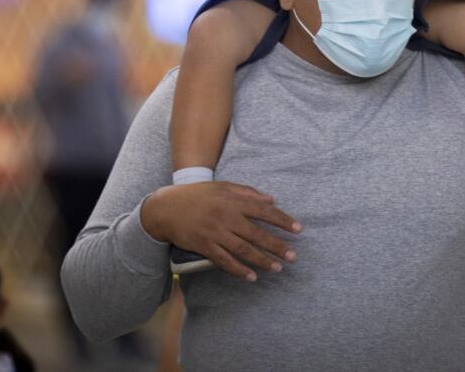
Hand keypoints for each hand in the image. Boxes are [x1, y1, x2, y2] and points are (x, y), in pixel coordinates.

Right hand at [141, 181, 301, 281]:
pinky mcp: (204, 247)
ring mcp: (215, 233)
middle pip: (257, 234)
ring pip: (243, 250)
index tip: (298, 229)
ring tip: (277, 268)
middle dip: (277, 246)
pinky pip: (224, 261)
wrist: (166, 207)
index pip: (264, 212)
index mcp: (233, 201)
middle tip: (293, 256)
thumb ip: (248, 193)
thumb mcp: (223, 187)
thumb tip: (271, 200)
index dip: (282, 221)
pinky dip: (239, 270)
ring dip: (262, 261)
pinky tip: (252, 277)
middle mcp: (226, 218)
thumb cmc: (197, 195)